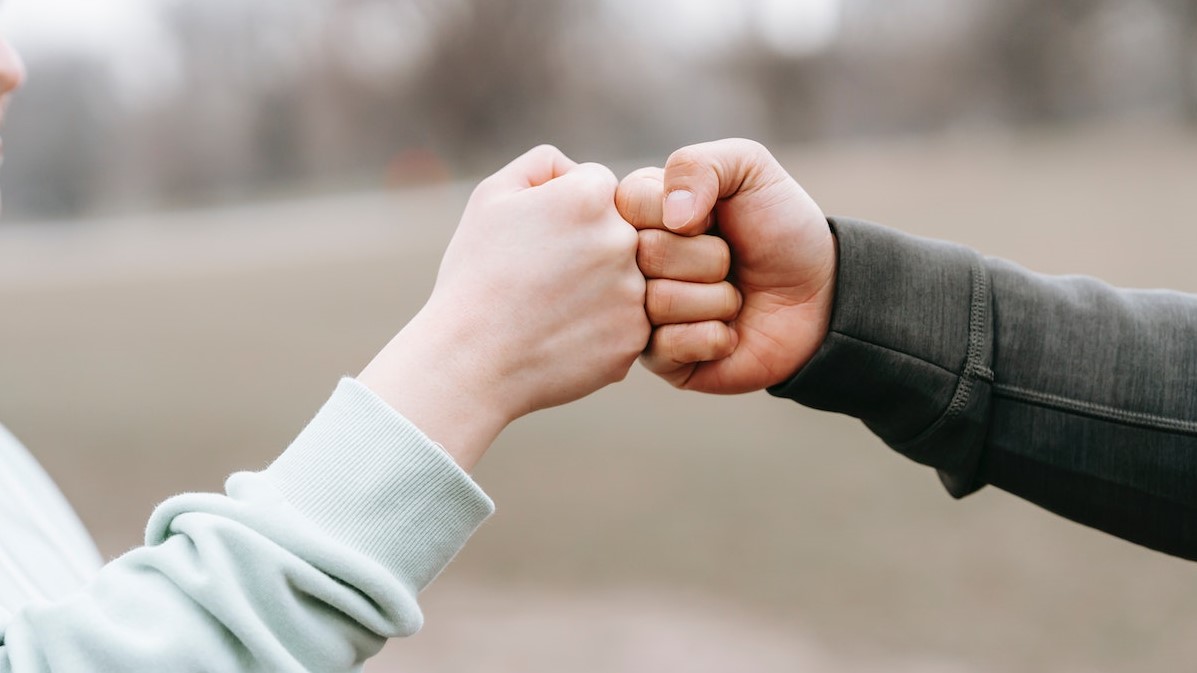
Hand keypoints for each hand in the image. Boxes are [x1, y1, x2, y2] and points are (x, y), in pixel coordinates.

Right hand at [360, 145, 648, 467]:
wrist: (470, 359)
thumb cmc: (475, 275)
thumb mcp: (492, 197)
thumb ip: (543, 165)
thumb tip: (577, 168)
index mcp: (591, 196)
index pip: (598, 187)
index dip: (564, 213)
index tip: (537, 241)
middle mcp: (623, 239)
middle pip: (619, 231)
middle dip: (587, 249)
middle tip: (543, 279)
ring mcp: (634, 292)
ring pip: (626, 278)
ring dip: (598, 289)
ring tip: (550, 309)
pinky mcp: (634, 337)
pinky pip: (626, 322)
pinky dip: (599, 329)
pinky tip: (561, 336)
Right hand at [615, 138, 835, 393]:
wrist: (822, 296)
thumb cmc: (781, 228)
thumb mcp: (748, 169)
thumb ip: (699, 165)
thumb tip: (671, 217)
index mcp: (641, 211)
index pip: (629, 203)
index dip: (682, 211)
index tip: (713, 217)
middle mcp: (632, 262)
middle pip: (646, 254)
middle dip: (709, 257)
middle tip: (731, 261)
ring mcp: (642, 312)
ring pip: (659, 302)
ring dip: (717, 299)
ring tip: (733, 296)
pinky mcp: (660, 359)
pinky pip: (668, 347)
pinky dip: (713, 336)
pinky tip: (729, 332)